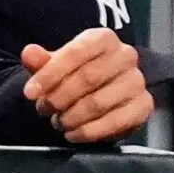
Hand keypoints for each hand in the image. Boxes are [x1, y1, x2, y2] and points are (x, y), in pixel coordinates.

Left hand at [21, 27, 152, 143]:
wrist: (102, 91)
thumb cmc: (75, 73)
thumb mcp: (55, 65)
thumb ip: (40, 60)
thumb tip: (29, 54)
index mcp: (103, 38)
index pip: (75, 53)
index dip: (49, 74)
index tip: (29, 93)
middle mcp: (126, 55)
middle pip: (88, 78)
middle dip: (59, 97)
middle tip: (43, 109)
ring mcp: (137, 81)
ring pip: (99, 102)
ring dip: (72, 116)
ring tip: (57, 122)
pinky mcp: (144, 106)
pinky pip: (116, 122)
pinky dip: (90, 132)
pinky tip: (73, 134)